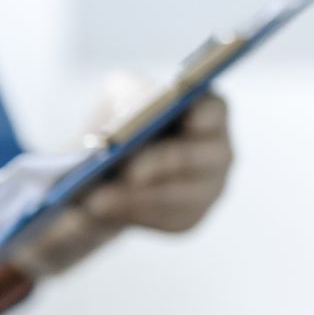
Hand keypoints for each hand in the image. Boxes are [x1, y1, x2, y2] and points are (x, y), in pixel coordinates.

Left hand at [15, 93, 232, 276]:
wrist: (102, 163)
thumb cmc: (120, 118)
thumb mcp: (119, 94)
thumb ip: (131, 94)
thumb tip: (130, 111)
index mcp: (206, 111)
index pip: (212, 111)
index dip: (200, 116)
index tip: (184, 120)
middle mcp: (216, 151)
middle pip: (198, 157)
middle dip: (161, 162)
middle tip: (127, 170)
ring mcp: (209, 188)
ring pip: (180, 196)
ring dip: (137, 197)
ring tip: (97, 198)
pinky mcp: (189, 218)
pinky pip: (166, 220)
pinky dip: (132, 214)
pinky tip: (102, 209)